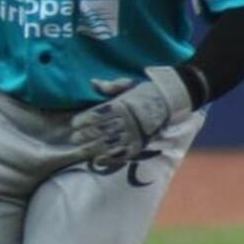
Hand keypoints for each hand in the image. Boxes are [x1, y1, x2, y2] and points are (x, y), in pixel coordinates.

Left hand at [70, 66, 193, 167]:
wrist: (170, 100)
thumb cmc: (145, 91)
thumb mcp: (128, 85)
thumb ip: (110, 86)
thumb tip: (93, 83)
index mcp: (122, 105)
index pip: (98, 114)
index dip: (84, 120)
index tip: (73, 123)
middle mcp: (127, 120)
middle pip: (101, 130)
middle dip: (85, 135)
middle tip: (73, 138)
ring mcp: (134, 134)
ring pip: (109, 143)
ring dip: (92, 148)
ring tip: (80, 149)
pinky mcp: (140, 144)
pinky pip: (123, 154)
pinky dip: (109, 159)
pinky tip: (97, 161)